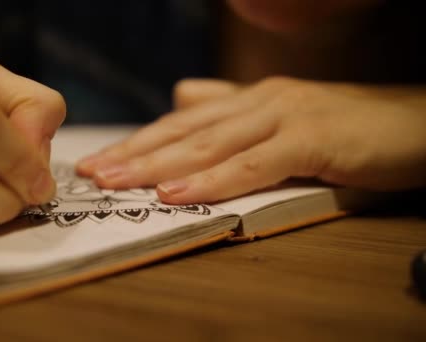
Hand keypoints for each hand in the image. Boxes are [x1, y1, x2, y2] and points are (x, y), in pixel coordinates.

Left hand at [76, 77, 425, 203]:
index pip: (181, 124)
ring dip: (159, 166)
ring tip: (117, 183)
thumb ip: (234, 113)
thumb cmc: (352, 126)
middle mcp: (258, 102)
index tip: (100, 162)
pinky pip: (254, 165)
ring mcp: (284, 117)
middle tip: (92, 174)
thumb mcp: (285, 120)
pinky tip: (178, 194)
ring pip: (209, 145)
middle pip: (184, 132)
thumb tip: (183, 100)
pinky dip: (213, 181)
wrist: (418, 121)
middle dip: (134, 154)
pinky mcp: (312, 139)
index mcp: (249, 100)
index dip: (139, 143)